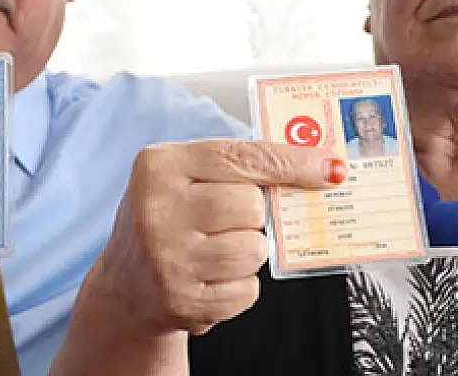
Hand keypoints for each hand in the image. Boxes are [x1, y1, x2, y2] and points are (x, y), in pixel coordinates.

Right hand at [87, 140, 345, 336]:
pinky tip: (212, 277)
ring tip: (217, 251)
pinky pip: (247, 290)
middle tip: (228, 220)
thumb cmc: (170, 218)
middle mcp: (157, 209)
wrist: (127, 283)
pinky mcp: (180, 301)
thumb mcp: (186, 177)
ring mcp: (167, 258)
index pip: (241, 157)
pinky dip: (240, 285)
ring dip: (249, 251)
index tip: (330, 168)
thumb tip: (315, 168)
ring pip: (254, 250)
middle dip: (253, 215)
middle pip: (251, 205)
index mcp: (159, 166)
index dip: (292, 162)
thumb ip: (238, 167)